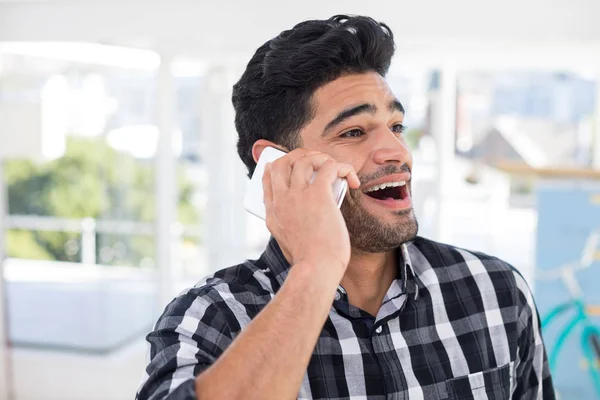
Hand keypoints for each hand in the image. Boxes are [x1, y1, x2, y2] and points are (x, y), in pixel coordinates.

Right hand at [262, 148, 360, 278]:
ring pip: (305, 159)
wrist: (315, 269)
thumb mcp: (288, 245)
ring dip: (323, 159)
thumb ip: (290, 231)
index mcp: (273, 213)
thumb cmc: (308, 264)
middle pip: (284, 162)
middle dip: (300, 156)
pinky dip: (343, 167)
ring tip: (336, 170)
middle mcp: (282, 199)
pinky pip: (330, 166)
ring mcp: (298, 194)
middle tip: (318, 163)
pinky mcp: (318, 193)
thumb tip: (303, 226)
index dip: (277, 167)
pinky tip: (352, 179)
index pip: (269, 179)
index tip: (287, 165)